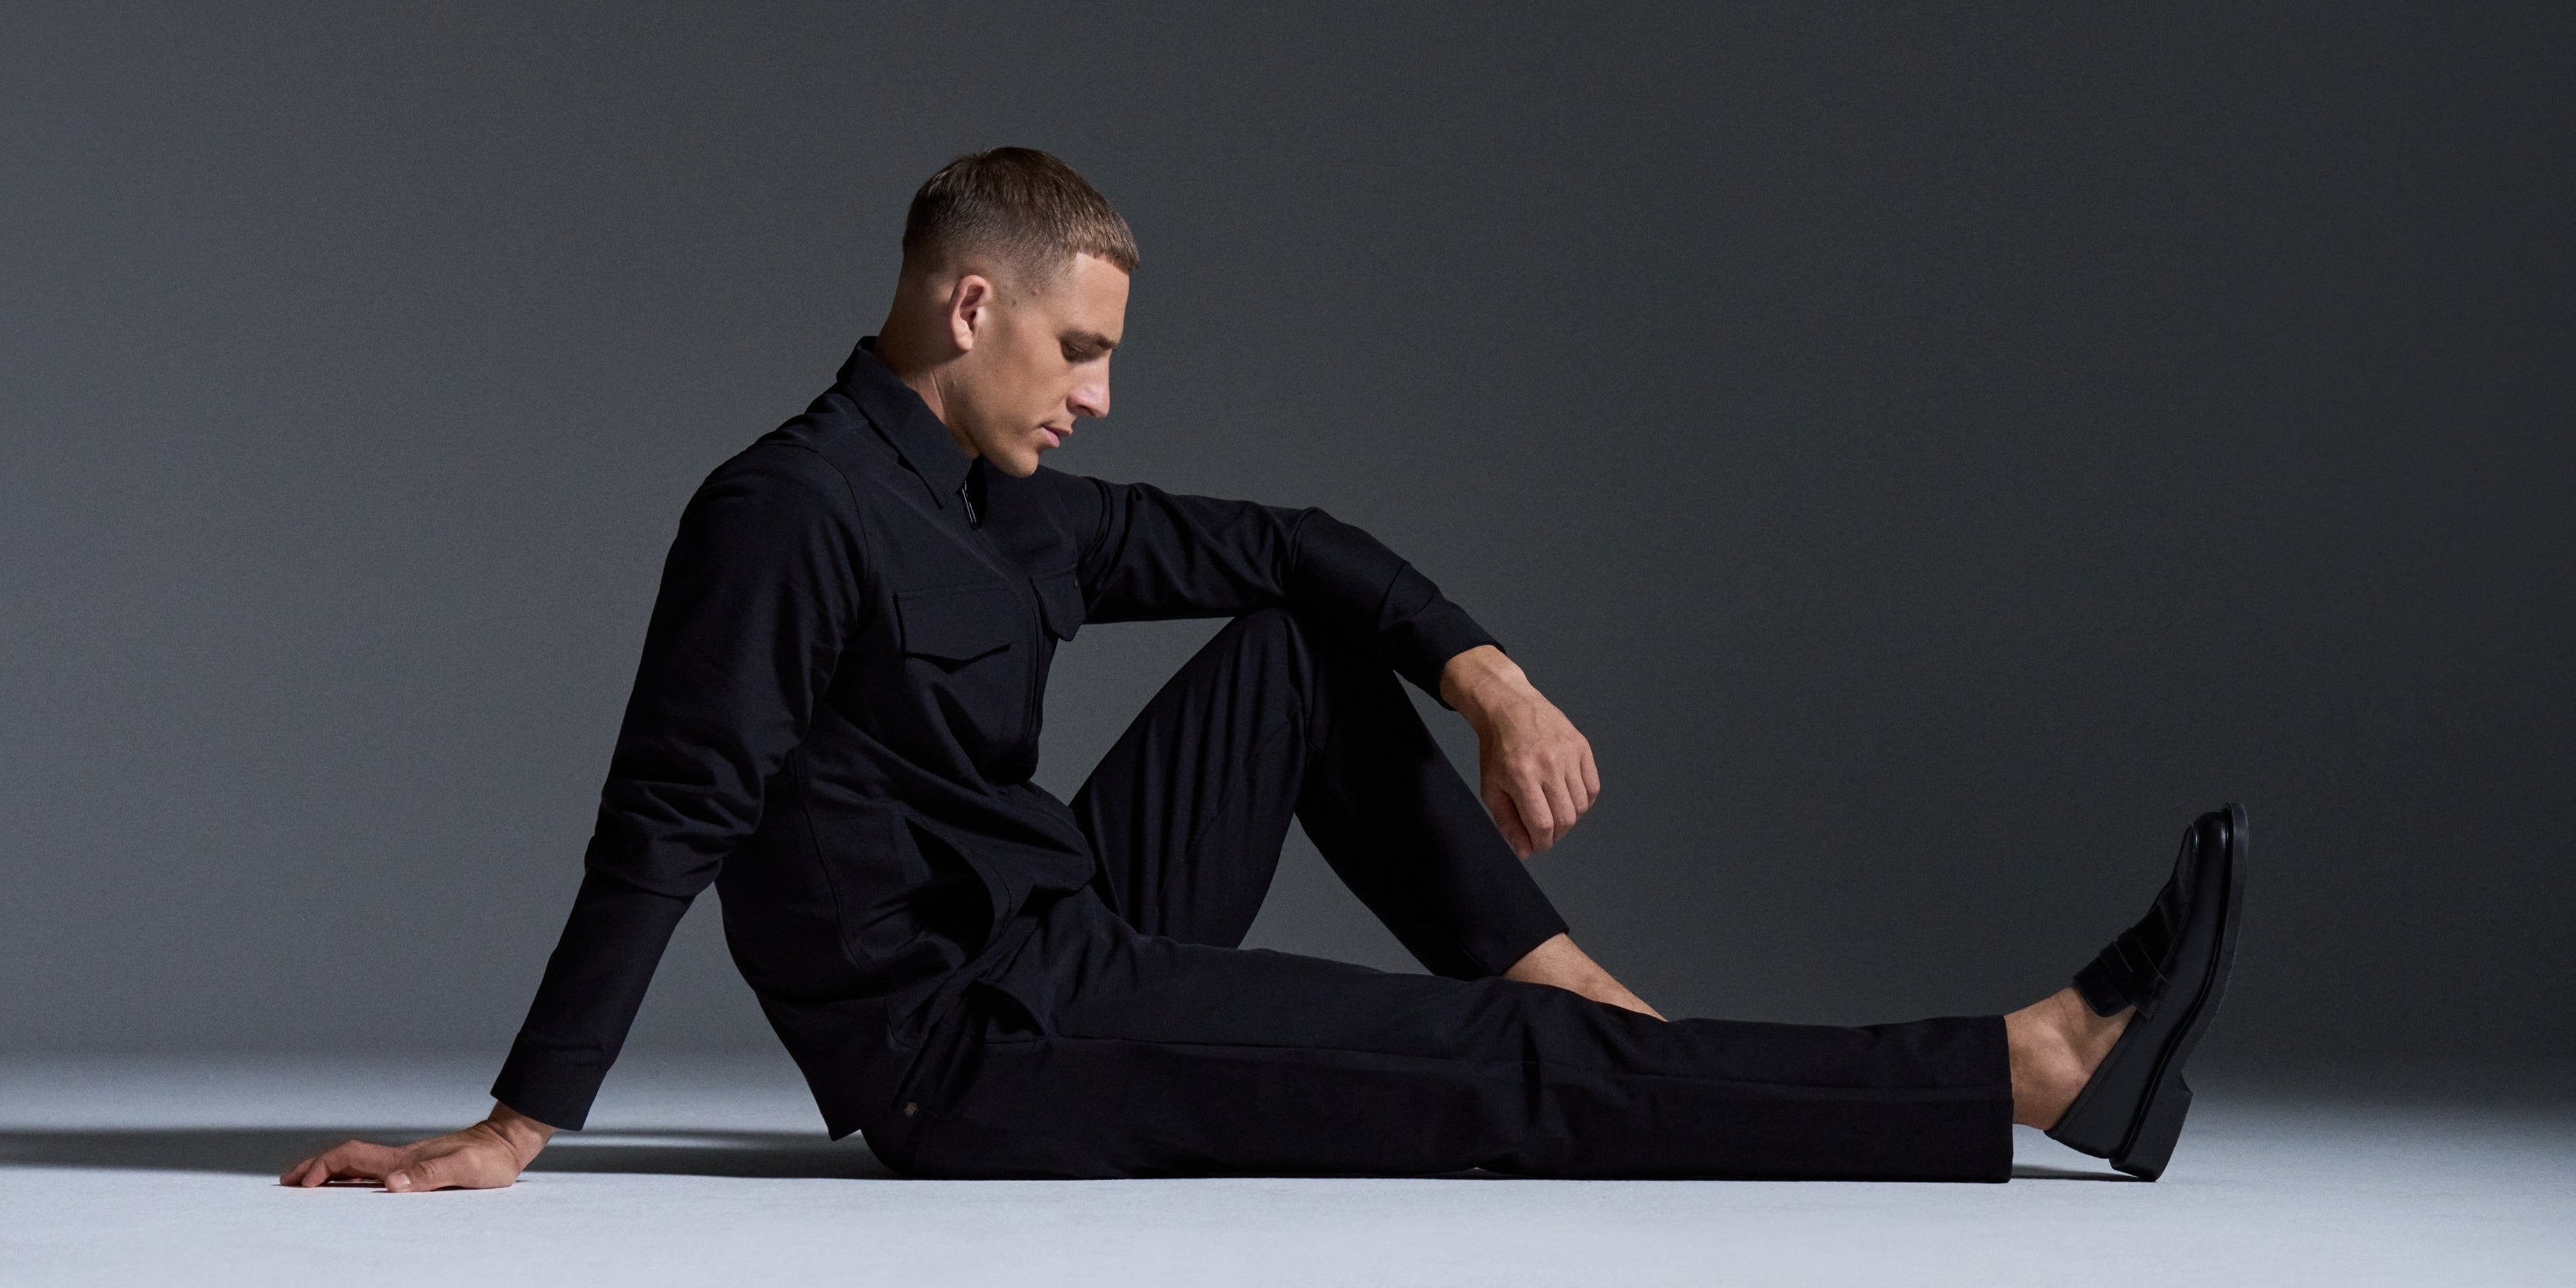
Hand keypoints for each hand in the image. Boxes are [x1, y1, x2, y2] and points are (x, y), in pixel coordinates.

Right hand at [278, 1102, 555, 1191]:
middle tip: (286, 1184)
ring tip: (307, 1187)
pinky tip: (351, 1190)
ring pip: (358, 1165)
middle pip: (346, 1159)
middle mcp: (400, 1158)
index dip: (322, 1168)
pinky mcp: (418, 1168)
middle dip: (314, 1169)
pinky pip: (375, 1173)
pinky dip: (353, 1179)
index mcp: (403, 1159)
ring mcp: (407, 1162)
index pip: (351, 1158)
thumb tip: (392, 1184)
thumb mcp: (465, 1170)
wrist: (509, 1143)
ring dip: (330, 1174)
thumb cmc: (491, 1159)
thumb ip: (431, 1175)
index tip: (300, 1185)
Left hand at [1440, 645, 1599, 858]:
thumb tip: (1526, 851)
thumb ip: (1508, 822)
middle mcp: (1549, 765)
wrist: (1510, 707)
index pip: (1543, 825)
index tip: (1536, 844)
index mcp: (1522, 777)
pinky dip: (1583, 800)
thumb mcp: (1491, 788)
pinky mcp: (1582, 747)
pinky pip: (1592, 787)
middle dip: (1556, 834)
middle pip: (1566, 818)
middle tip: (1544, 829)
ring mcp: (1569, 754)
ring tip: (1553, 808)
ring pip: (1581, 805)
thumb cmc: (1497, 750)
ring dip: (1569, 817)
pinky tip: (1567, 796)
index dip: (1542, 843)